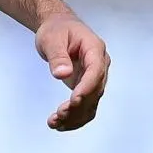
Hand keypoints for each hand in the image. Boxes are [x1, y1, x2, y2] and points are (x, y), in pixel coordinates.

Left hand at [36, 12, 109, 130]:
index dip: (86, 87)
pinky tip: (59, 125)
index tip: (74, 100)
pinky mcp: (87, 87)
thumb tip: (62, 73)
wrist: (59, 28)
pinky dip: (74, 117)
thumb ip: (57, 55)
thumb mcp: (52, 38)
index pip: (96, 71)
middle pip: (95, 91)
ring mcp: (95, 78)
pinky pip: (85, 106)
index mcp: (95, 49)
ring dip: (75, 116)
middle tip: (59, 115)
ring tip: (54, 123)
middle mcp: (100, 65)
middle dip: (79, 106)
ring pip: (91, 103)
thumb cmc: (57, 30)